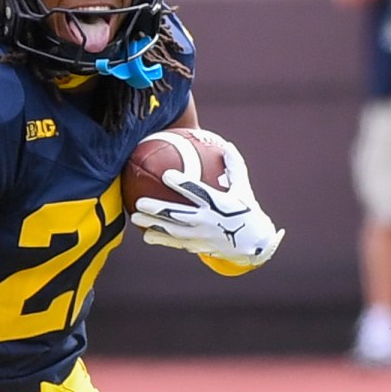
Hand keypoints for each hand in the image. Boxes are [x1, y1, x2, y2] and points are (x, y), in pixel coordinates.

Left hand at [130, 135, 284, 266]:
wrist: (255, 245)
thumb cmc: (248, 210)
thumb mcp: (244, 188)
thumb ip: (235, 166)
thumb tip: (226, 144)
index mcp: (220, 204)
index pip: (198, 192)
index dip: (182, 184)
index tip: (166, 175)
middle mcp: (208, 220)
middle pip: (178, 214)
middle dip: (158, 209)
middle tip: (140, 202)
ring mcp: (202, 236)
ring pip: (173, 230)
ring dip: (153, 224)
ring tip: (135, 218)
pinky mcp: (198, 246)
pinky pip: (176, 243)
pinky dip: (161, 239)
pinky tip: (146, 236)